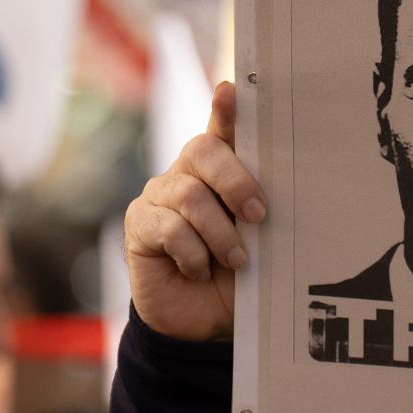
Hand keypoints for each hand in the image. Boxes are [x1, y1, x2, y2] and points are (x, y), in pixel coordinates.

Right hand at [123, 81, 266, 340]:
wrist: (204, 321)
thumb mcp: (259, 242)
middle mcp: (187, 173)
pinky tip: (200, 270)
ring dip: (219, 232)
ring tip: (238, 260)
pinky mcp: (140, 225)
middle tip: (259, 215)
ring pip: (190, 195)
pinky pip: (168, 227)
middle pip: (203, 151)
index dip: (226, 109)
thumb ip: (259, 209)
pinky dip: (193, 253)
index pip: (223, 128)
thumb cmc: (239, 274)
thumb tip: (272, 195)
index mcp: (221, 170)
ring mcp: (159, 196)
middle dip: (236, 181)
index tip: (233, 91)